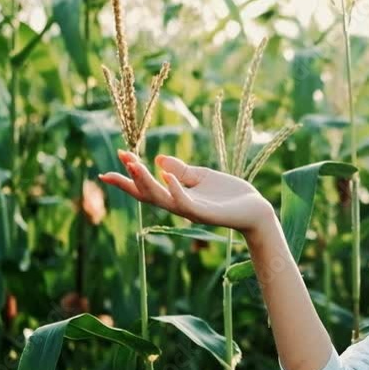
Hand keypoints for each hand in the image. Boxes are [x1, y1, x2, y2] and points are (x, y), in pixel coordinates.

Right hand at [99, 149, 273, 236]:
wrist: (255, 209)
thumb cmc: (229, 194)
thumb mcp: (202, 176)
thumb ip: (181, 170)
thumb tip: (159, 159)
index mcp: (177, 196)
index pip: (148, 187)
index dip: (131, 175)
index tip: (118, 156)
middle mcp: (180, 205)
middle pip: (147, 195)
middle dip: (130, 180)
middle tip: (113, 166)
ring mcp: (191, 211)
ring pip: (162, 198)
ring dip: (146, 182)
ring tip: (133, 165)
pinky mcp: (205, 213)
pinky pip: (185, 203)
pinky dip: (175, 189)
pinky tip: (166, 176)